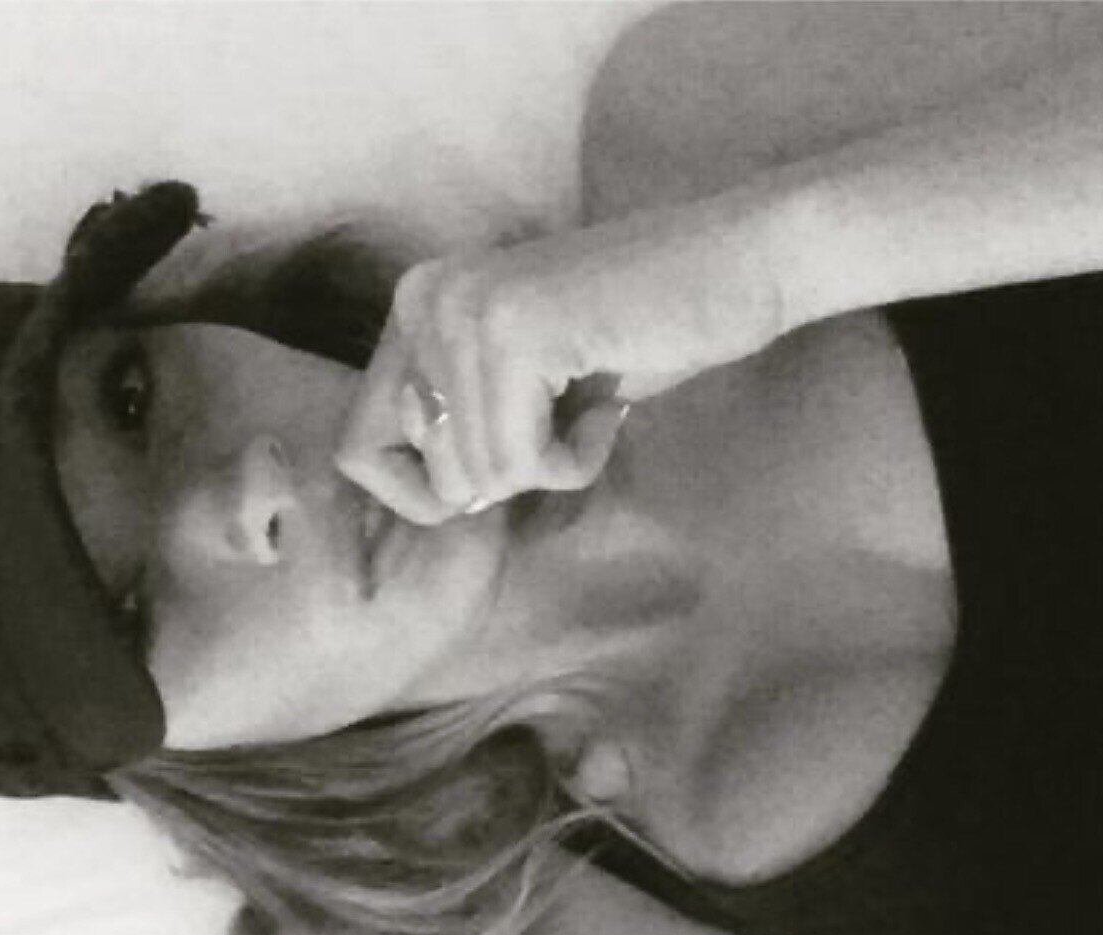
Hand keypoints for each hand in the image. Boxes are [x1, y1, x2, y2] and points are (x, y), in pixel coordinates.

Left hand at [334, 199, 783, 523]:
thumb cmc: (646, 332)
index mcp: (417, 307)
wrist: (742, 265)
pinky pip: (520, 462)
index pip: (360, 451)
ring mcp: (464, 311)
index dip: (429, 492)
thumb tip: (440, 500)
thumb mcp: (530, 387)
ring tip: (593, 403)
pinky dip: (575, 460)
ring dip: (551, 466)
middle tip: (569, 415)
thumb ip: (465, 426)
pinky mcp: (515, 332)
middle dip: (512, 472)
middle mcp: (423, 301)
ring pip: (479, 476)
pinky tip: (607, 406)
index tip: (508, 461)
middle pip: (432, 475)